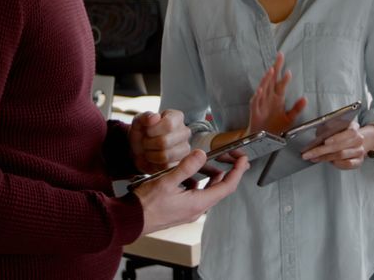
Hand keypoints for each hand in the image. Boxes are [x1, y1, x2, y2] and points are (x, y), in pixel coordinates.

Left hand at [130, 109, 191, 173]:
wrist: (138, 150)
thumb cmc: (142, 133)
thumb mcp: (138, 122)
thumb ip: (144, 117)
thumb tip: (155, 117)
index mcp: (177, 117)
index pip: (169, 124)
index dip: (153, 130)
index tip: (147, 131)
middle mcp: (185, 132)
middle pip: (165, 141)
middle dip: (149, 143)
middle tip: (145, 141)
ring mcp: (185, 148)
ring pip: (165, 155)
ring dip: (150, 154)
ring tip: (149, 149)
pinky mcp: (181, 163)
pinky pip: (165, 166)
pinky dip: (154, 163)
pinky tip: (154, 158)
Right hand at [134, 149, 248, 234]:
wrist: (130, 220)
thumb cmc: (145, 205)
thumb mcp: (166, 181)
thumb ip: (186, 167)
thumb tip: (201, 154)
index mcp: (198, 203)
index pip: (227, 186)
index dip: (238, 172)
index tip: (243, 160)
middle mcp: (196, 209)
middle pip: (219, 188)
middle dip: (225, 171)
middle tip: (229, 157)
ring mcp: (189, 211)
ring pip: (207, 190)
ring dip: (208, 176)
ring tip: (202, 162)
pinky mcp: (181, 210)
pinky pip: (195, 194)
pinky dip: (195, 182)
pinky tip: (184, 174)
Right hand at [247, 52, 305, 135]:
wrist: (263, 139)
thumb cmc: (274, 126)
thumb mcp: (289, 118)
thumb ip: (297, 108)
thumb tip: (305, 98)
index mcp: (277, 98)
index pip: (281, 83)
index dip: (284, 75)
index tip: (288, 68)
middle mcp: (269, 97)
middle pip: (272, 79)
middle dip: (276, 68)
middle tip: (280, 56)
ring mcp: (261, 103)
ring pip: (263, 88)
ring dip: (266, 79)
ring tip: (271, 70)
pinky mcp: (255, 111)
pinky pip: (255, 102)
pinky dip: (257, 96)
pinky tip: (260, 90)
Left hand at [301, 122, 373, 169]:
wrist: (353, 140)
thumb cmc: (339, 133)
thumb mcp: (331, 126)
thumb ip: (325, 129)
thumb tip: (317, 137)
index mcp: (353, 127)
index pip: (348, 132)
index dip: (336, 138)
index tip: (325, 142)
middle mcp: (358, 139)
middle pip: (340, 146)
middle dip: (322, 151)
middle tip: (309, 153)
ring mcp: (359, 151)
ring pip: (341, 156)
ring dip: (325, 157)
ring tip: (314, 157)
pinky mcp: (358, 161)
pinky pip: (347, 164)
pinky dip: (336, 163)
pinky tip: (328, 161)